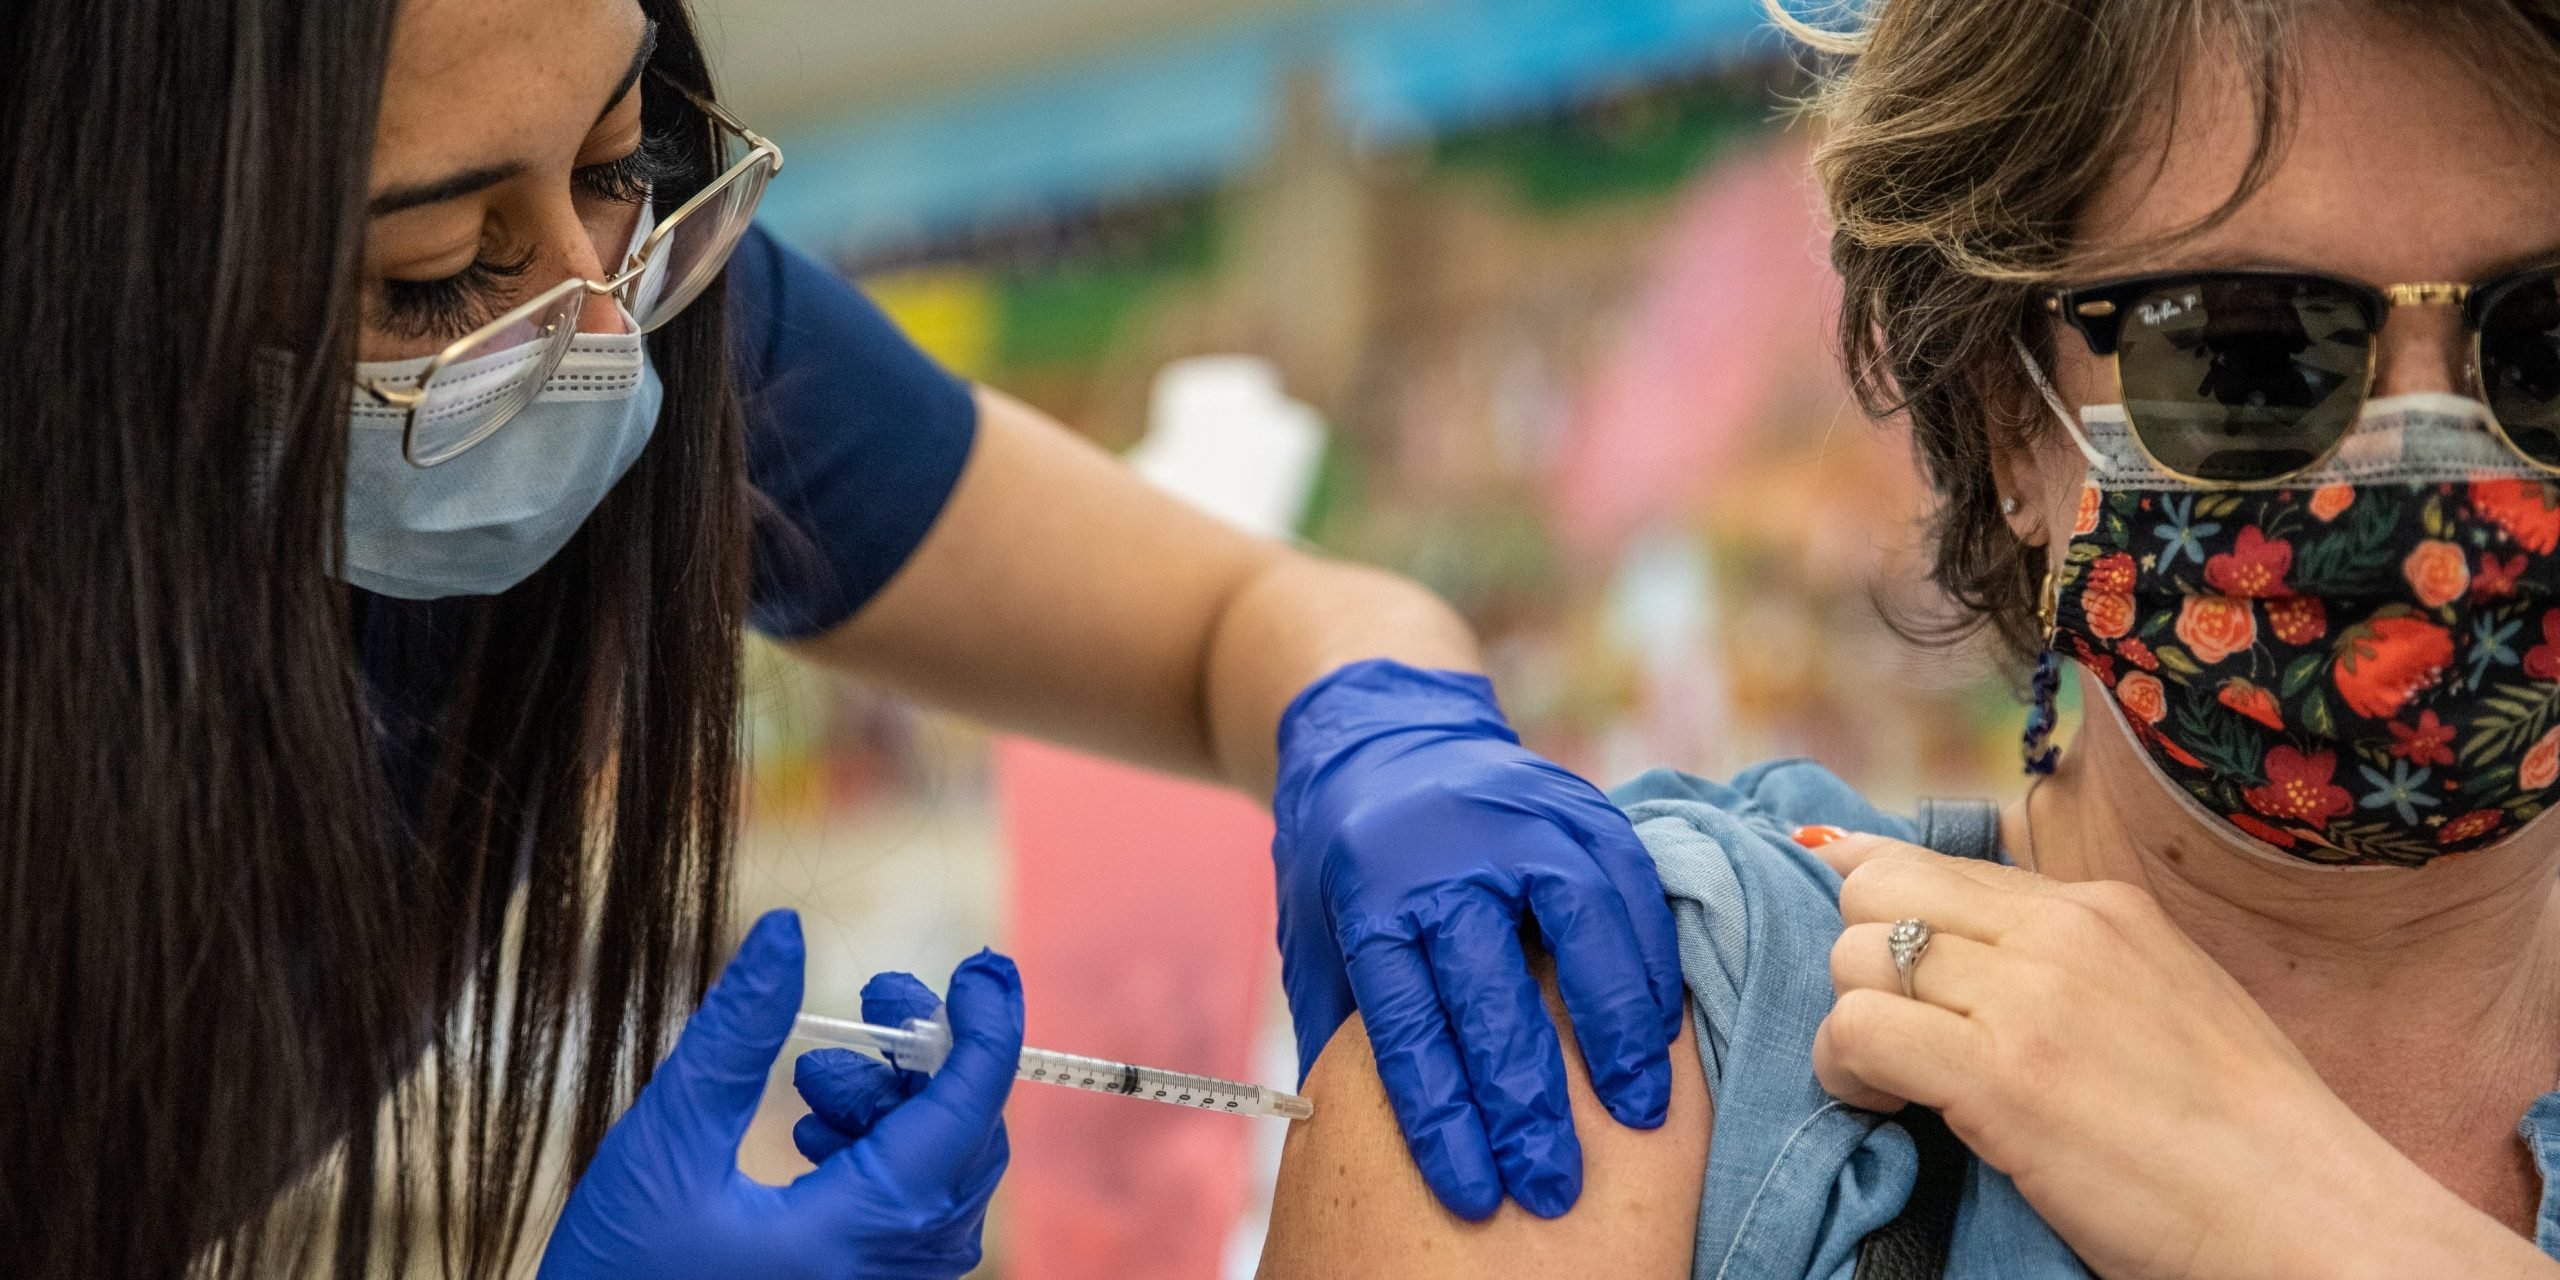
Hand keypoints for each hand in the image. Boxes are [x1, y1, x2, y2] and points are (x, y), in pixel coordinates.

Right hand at [538, 912, 1023, 1279]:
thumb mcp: (665, 1146)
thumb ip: (734, 1034)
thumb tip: (784, 931)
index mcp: (869, 1229)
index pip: (974, 1103)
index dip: (990, 1021)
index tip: (982, 962)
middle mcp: (901, 1269)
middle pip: (964, 1131)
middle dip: (923, 1051)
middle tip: (872, 995)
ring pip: (938, 1169)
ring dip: (889, 1103)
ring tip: (807, 1084)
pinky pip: (909, 1212)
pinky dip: (877, 1153)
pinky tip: (806, 1136)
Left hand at [1272, 659, 1683, 1220]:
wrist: (1386, 736)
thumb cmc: (1349, 866)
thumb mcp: (1316, 936)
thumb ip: (1340, 1026)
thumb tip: (1346, 1140)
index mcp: (1370, 893)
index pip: (1406, 1020)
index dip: (1441, 1115)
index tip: (1473, 1195)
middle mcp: (1445, 853)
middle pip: (1491, 991)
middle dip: (1526, 1102)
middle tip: (1554, 1187)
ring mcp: (1521, 821)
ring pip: (1581, 930)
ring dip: (1615, 1032)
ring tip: (1638, 1113)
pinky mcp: (1580, 807)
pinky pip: (1631, 891)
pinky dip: (1650, 967)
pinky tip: (1660, 1035)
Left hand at [1809, 837, 2447, 1279]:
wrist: (2312, 1214)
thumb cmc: (2243, 1138)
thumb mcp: (2165, 1002)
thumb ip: (2071, 964)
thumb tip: (1976, 946)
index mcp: (2103, 907)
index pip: (1937, 863)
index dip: (1878, 906)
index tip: (1858, 946)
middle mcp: (2063, 929)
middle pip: (1877, 890)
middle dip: (1861, 962)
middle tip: (1898, 1037)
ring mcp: (2032, 994)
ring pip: (1855, 955)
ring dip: (1853, 1025)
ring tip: (1898, 1085)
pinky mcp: (2004, 1072)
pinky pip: (1858, 1029)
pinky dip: (1847, 1071)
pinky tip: (1891, 1108)